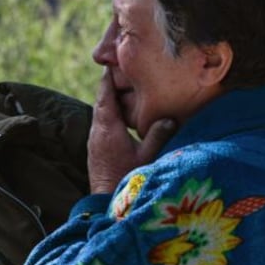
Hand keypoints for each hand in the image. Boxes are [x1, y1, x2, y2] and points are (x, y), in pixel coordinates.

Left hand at [88, 69, 176, 193]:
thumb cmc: (127, 179)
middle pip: (102, 100)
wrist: (105, 203)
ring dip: (111, 99)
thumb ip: (158, 134)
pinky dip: (110, 113)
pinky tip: (123, 116)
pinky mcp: (96, 149)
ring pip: (101, 112)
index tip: (117, 61)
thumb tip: (170, 117)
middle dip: (112, 84)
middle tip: (125, 70)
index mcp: (108, 127)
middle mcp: (97, 130)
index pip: (106, 93)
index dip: (110, 76)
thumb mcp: (148, 156)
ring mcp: (94, 140)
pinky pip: (102, 123)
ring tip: (126, 89)